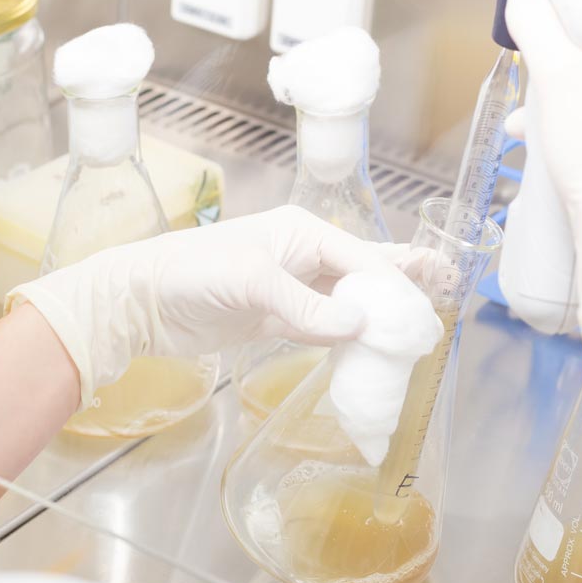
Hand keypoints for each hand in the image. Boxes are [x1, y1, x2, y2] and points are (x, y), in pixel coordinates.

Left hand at [8, 206, 415, 408]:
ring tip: (415, 331)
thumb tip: (360, 323)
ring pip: (347, 302)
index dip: (396, 284)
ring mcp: (290, 290)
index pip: (364, 257)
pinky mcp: (276, 320)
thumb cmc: (190, 275)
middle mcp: (303, 257)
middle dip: (400, 290)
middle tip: (441, 305)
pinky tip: (370, 348)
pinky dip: (347, 338)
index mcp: (302, 233)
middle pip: (363, 274)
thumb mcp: (252, 283)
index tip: (422, 311)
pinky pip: (324, 328)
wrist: (139, 302)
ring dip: (377, 317)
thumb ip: (307, 306)